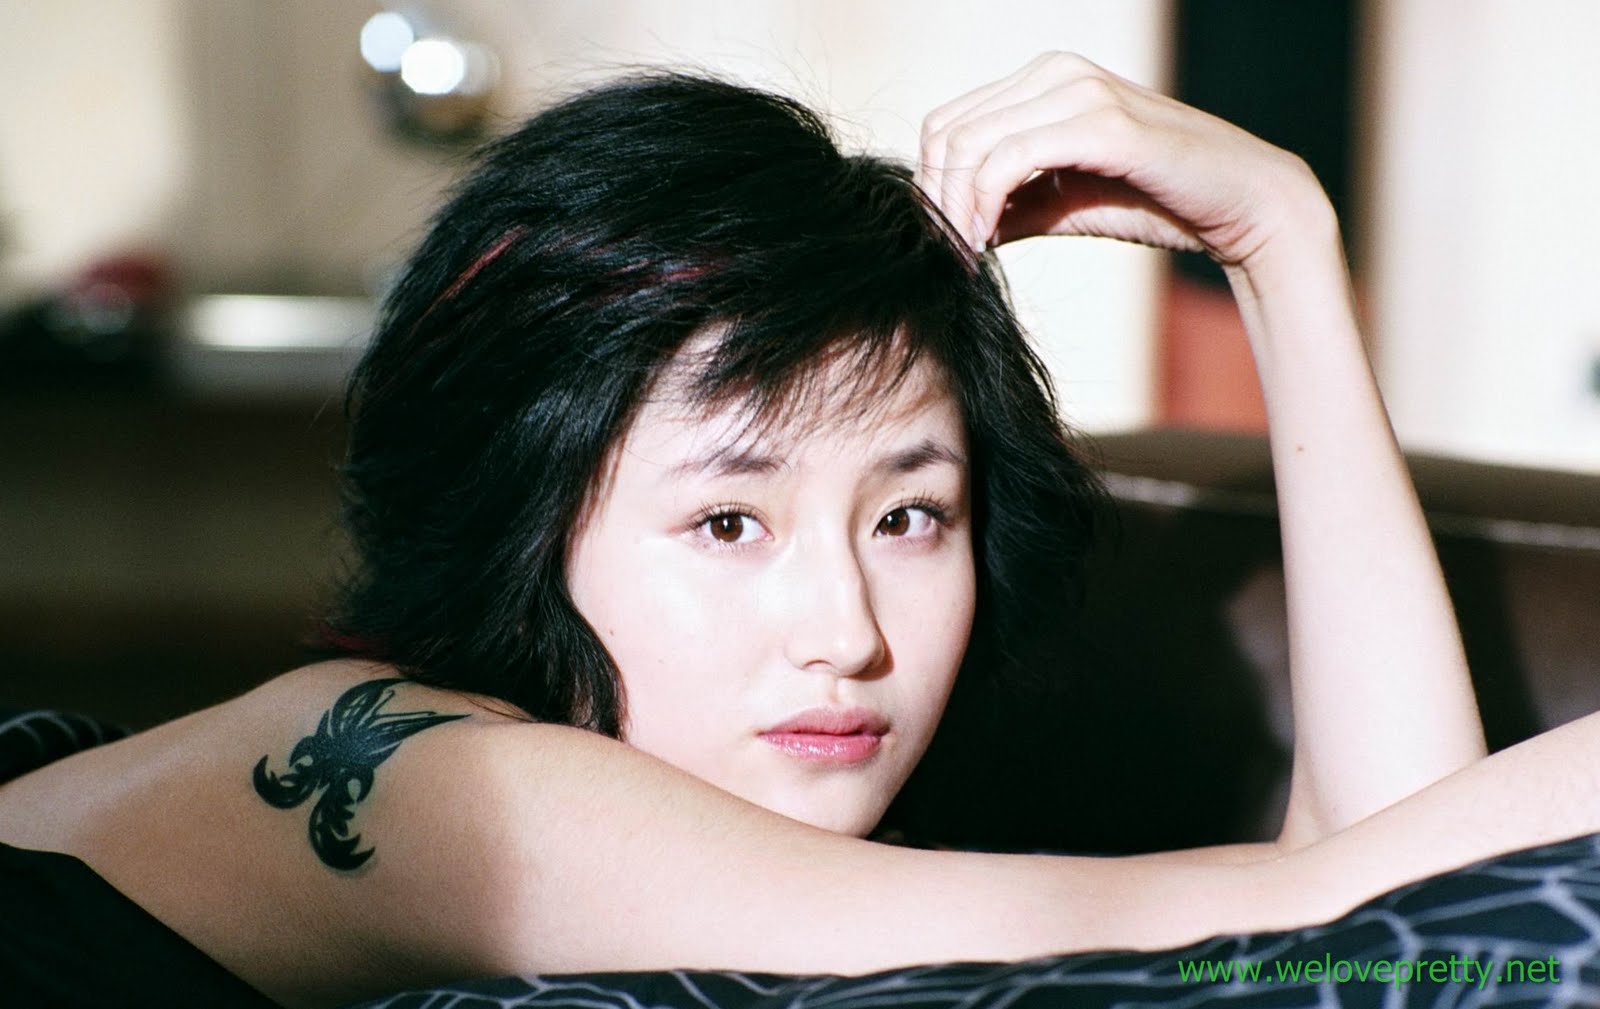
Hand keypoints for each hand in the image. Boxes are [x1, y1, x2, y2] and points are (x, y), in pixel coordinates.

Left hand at [915, 52, 1329, 269]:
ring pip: (970, 145)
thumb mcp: (1058, 205)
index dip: (929, 187)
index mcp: (1042, 80)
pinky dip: (983, 207)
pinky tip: (986, 245)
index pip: (947, 124)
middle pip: (947, 133)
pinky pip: (1009, 160)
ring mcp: (1080, 91)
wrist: (1240, 207)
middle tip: (943, 257)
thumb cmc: (1153, 202)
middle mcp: (1056, 72)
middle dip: (934, 202)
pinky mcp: (1103, 124)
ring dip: (953, 211)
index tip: (939, 244)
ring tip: (962, 258)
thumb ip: (1005, 206)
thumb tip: (946, 230)